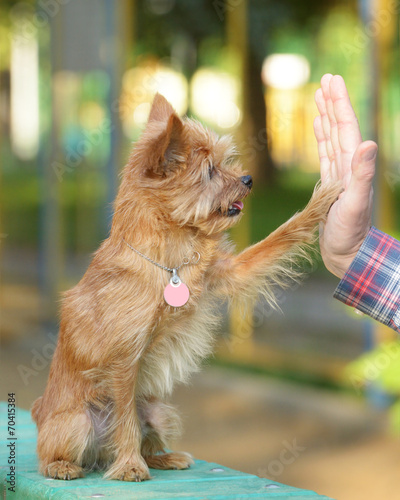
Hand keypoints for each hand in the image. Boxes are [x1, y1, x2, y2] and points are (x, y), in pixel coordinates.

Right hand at [314, 74, 377, 277]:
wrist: (347, 253)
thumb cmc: (350, 234)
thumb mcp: (355, 204)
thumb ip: (362, 175)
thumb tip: (368, 143)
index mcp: (353, 166)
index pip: (346, 128)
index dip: (339, 104)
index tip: (332, 81)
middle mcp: (348, 165)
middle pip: (340, 127)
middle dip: (333, 102)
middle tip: (326, 79)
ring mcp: (339, 173)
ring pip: (332, 137)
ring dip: (326, 116)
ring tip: (319, 97)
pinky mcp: (330, 183)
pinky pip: (325, 153)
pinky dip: (321, 138)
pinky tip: (318, 128)